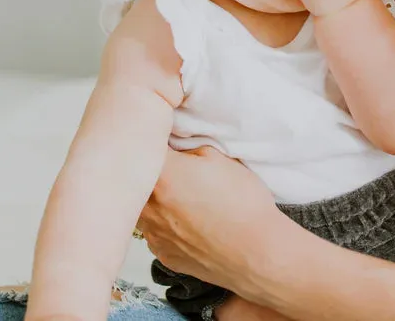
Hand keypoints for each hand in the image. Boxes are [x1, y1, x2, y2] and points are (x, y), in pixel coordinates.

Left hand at [136, 147, 287, 289]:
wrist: (256, 252)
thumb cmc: (242, 203)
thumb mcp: (220, 159)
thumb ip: (188, 149)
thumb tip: (177, 148)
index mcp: (162, 175)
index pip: (144, 147)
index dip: (157, 140)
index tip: (168, 141)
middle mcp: (149, 205)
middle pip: (138, 179)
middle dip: (154, 171)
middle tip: (179, 171)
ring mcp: (153, 233)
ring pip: (145, 207)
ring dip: (157, 199)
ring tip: (186, 199)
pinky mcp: (161, 253)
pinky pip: (156, 231)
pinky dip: (167, 224)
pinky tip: (189, 222)